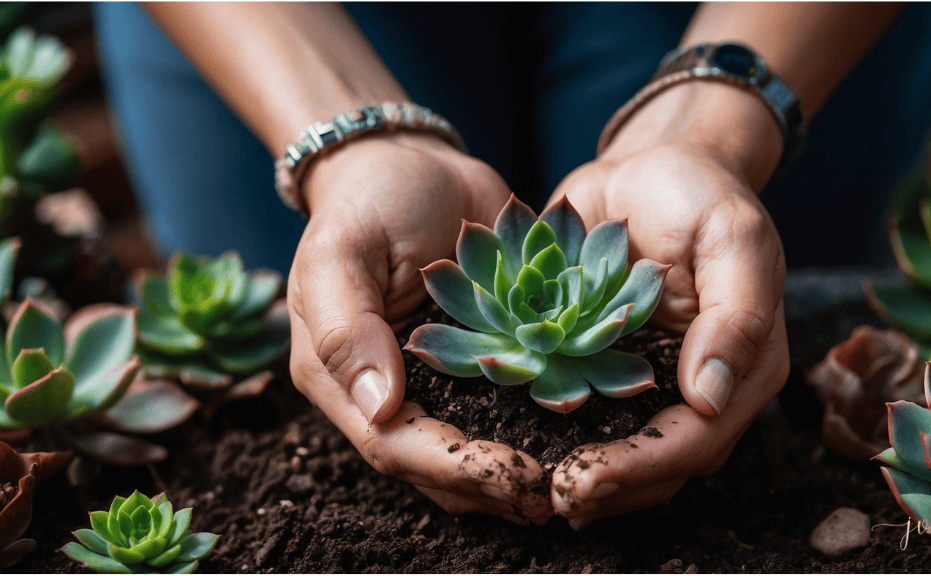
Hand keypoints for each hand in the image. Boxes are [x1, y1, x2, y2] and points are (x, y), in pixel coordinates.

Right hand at [286, 133, 551, 522]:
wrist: (415, 164)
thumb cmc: (368, 202)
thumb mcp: (341, 251)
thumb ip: (345, 328)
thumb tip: (380, 405)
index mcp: (343, 379)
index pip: (394, 446)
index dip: (451, 467)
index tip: (511, 473)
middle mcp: (389, 394)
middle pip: (438, 465)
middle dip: (494, 484)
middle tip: (558, 493)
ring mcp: (437, 383)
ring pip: (477, 448)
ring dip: (521, 471)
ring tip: (579, 482)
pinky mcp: (481, 363)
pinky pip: (508, 408)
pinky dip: (542, 429)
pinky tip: (587, 437)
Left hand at [547, 82, 789, 526]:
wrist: (650, 169)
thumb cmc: (700, 194)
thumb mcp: (731, 236)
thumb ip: (735, 314)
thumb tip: (711, 398)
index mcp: (742, 365)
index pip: (698, 438)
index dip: (645, 466)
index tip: (586, 478)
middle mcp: (698, 387)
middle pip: (661, 464)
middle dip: (609, 486)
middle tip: (551, 496)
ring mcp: (650, 383)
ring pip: (623, 453)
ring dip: (583, 480)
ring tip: (529, 491)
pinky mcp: (607, 370)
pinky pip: (586, 417)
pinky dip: (557, 440)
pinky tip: (516, 451)